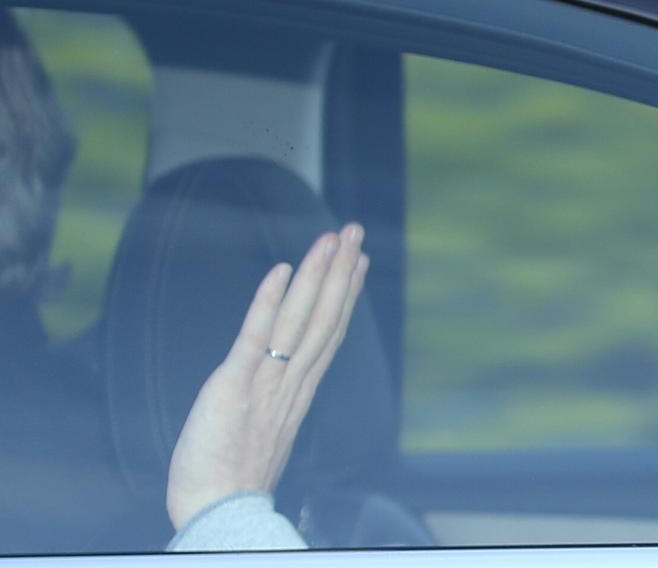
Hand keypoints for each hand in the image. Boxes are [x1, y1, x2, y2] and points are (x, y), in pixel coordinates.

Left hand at [166, 223, 368, 529]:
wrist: (217, 509)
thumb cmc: (233, 474)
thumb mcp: (267, 425)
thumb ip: (278, 393)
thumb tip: (288, 372)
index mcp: (299, 387)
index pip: (330, 330)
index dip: (346, 292)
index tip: (359, 260)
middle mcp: (292, 379)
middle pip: (325, 316)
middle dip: (340, 270)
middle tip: (354, 230)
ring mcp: (266, 380)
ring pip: (301, 319)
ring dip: (318, 274)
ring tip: (332, 238)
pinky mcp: (234, 384)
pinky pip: (256, 338)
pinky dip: (269, 302)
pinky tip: (282, 270)